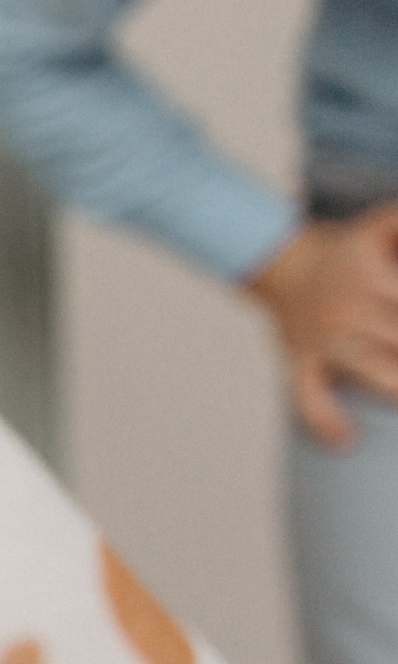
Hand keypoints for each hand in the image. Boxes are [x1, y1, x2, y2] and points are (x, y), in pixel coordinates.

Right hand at [246, 209, 397, 446]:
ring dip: (392, 387)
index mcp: (370, 279)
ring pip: (367, 370)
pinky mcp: (300, 360)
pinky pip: (306, 394)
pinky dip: (322, 419)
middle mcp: (347, 312)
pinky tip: (343, 439)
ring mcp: (322, 340)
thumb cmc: (342, 246)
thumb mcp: (382, 223)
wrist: (278, 261)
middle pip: (397, 338)